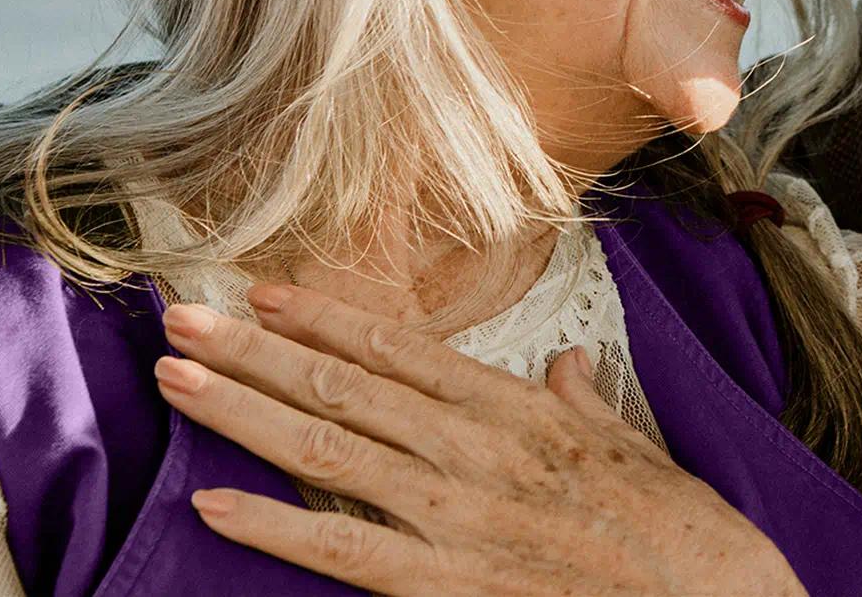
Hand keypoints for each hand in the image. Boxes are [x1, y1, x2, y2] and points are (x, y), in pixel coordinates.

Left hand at [155, 285, 807, 596]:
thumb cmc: (685, 537)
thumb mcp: (635, 449)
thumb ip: (585, 404)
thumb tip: (566, 364)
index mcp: (520, 410)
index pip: (402, 349)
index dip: (326, 319)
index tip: (264, 294)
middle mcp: (478, 450)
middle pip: (344, 386)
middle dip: (254, 351)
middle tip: (180, 319)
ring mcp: (459, 518)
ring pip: (328, 450)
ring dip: (243, 412)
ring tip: (177, 381)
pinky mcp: (451, 586)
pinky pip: (343, 552)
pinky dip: (272, 527)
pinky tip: (213, 504)